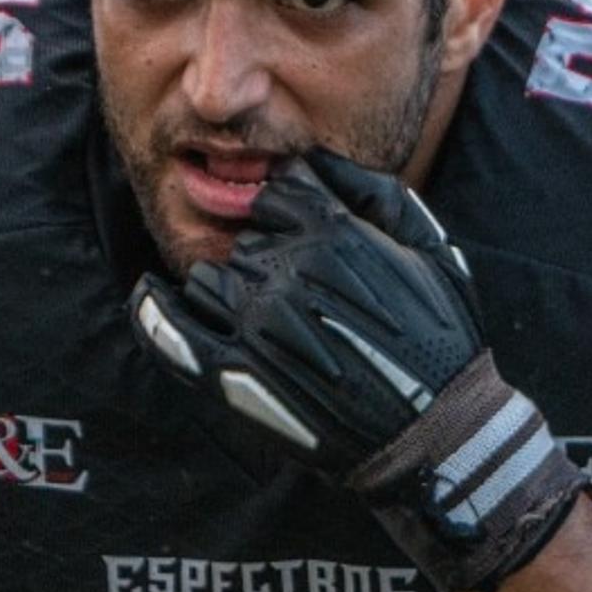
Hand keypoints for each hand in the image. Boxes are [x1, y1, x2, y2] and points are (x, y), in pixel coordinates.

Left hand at [130, 149, 587, 591]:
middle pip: (243, 241)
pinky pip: (169, 328)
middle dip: (265, 259)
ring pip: (208, 279)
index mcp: (330, 234)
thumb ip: (375, 192)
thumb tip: (319, 159)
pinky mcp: (230, 373)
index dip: (288, 216)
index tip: (300, 239)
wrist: (431, 432)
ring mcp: (251, 324)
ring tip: (264, 321)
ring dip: (227, 291)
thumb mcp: (431, 248)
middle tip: (302, 298)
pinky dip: (153, 309)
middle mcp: (283, 272)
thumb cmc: (440, 337)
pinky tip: (150, 295)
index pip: (276, 195)